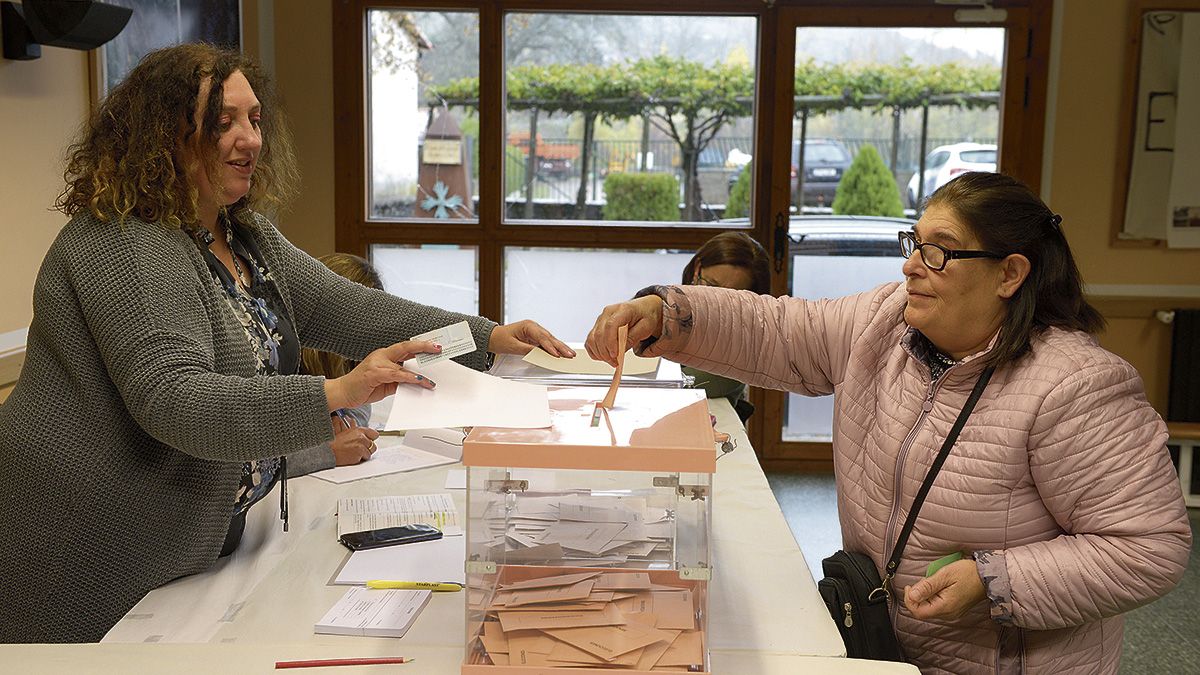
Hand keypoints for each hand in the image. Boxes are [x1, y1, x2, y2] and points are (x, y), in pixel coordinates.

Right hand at [324, 340, 439, 410]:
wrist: (342, 393)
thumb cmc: (363, 387)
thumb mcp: (386, 384)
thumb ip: (399, 380)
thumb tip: (417, 383)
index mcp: (384, 355)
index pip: (406, 348)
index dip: (421, 346)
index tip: (435, 346)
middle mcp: (381, 356)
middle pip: (406, 347)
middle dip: (423, 346)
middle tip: (438, 348)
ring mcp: (377, 363)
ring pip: (403, 363)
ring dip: (419, 372)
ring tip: (431, 381)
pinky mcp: (374, 373)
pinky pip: (395, 374)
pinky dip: (408, 377)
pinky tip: (418, 381)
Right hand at [328, 416, 379, 465]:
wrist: (328, 451)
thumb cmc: (335, 443)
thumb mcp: (346, 432)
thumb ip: (354, 429)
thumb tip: (356, 423)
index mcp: (358, 430)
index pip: (374, 434)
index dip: (371, 439)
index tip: (369, 442)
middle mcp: (361, 437)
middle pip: (373, 445)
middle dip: (368, 448)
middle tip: (359, 449)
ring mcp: (361, 445)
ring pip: (370, 452)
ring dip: (364, 454)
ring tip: (355, 453)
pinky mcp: (360, 453)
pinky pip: (366, 458)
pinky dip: (360, 459)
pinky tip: (353, 457)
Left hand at [487, 320, 574, 357]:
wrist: (492, 337)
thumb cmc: (500, 339)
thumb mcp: (512, 346)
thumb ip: (526, 349)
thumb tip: (539, 354)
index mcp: (528, 326)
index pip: (542, 338)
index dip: (550, 347)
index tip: (557, 355)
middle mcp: (534, 327)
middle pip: (550, 338)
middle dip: (561, 347)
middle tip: (570, 354)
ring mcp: (535, 332)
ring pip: (550, 340)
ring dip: (560, 348)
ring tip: (570, 354)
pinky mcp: (535, 338)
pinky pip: (547, 343)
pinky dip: (554, 348)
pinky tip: (562, 352)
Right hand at [584, 295, 662, 366]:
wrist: (644, 309)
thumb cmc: (646, 316)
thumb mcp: (646, 327)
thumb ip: (633, 338)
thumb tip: (621, 350)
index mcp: (622, 310)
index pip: (611, 326)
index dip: (611, 342)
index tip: (615, 355)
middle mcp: (608, 313)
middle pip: (599, 334)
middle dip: (605, 352)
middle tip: (615, 362)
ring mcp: (601, 319)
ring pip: (592, 338)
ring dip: (600, 353)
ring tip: (611, 361)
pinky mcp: (597, 326)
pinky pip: (590, 341)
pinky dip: (594, 351)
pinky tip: (603, 357)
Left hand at [903, 558, 985, 620]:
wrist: (988, 576)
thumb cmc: (969, 573)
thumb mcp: (945, 575)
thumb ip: (927, 586)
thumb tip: (911, 595)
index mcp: (945, 607)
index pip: (918, 612)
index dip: (909, 600)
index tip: (909, 587)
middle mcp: (948, 614)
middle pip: (922, 611)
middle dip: (917, 597)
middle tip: (922, 581)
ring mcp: (952, 613)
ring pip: (929, 609)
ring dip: (925, 596)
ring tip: (932, 582)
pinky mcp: (955, 609)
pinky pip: (937, 606)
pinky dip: (932, 597)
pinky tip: (938, 586)